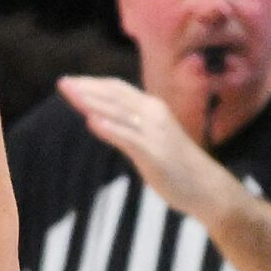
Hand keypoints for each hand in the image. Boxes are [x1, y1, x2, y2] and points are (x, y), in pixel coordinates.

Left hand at [57, 76, 241, 224]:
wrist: (209, 188)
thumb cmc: (177, 164)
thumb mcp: (149, 139)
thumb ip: (126, 127)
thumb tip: (97, 118)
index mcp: (153, 109)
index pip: (117, 89)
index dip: (93, 83)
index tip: (70, 82)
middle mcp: (154, 115)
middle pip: (115, 96)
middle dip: (87, 88)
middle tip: (62, 83)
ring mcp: (155, 134)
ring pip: (119, 113)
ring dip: (93, 102)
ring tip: (72, 95)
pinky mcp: (155, 154)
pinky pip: (129, 139)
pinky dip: (111, 129)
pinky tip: (92, 122)